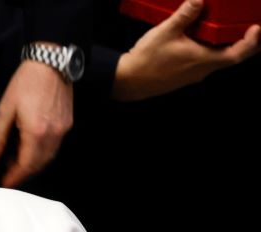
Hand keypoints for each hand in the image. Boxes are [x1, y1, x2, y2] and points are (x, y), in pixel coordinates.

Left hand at [0, 59, 73, 187]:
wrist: (51, 63)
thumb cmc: (27, 82)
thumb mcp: (5, 108)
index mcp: (36, 131)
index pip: (25, 164)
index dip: (14, 177)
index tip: (5, 183)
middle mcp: (53, 134)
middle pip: (38, 165)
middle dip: (23, 173)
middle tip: (9, 175)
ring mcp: (62, 130)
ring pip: (48, 157)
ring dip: (33, 164)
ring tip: (16, 162)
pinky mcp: (67, 124)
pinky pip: (55, 147)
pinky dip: (42, 154)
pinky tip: (30, 149)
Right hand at [113, 0, 259, 100]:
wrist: (127, 81)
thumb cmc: (146, 61)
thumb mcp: (166, 32)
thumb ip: (185, 15)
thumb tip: (199, 0)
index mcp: (203, 60)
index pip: (238, 54)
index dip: (251, 42)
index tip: (256, 28)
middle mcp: (201, 70)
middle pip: (231, 58)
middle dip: (244, 44)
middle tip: (251, 30)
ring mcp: (192, 75)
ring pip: (217, 60)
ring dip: (224, 47)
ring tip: (225, 32)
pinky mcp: (183, 76)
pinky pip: (203, 63)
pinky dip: (209, 51)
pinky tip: (200, 41)